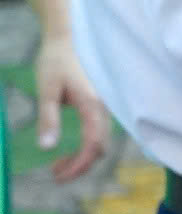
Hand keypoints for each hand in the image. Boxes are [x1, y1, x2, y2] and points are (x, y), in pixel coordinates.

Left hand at [32, 31, 106, 182]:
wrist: (67, 36)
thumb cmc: (56, 60)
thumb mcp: (46, 89)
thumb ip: (48, 118)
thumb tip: (47, 148)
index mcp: (93, 104)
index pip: (93, 144)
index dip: (79, 165)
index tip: (59, 177)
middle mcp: (104, 108)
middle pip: (100, 147)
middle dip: (79, 165)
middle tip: (54, 174)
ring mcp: (103, 106)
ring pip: (99, 141)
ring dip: (81, 157)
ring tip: (57, 165)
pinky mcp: (98, 105)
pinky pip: (97, 132)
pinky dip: (84, 146)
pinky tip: (66, 148)